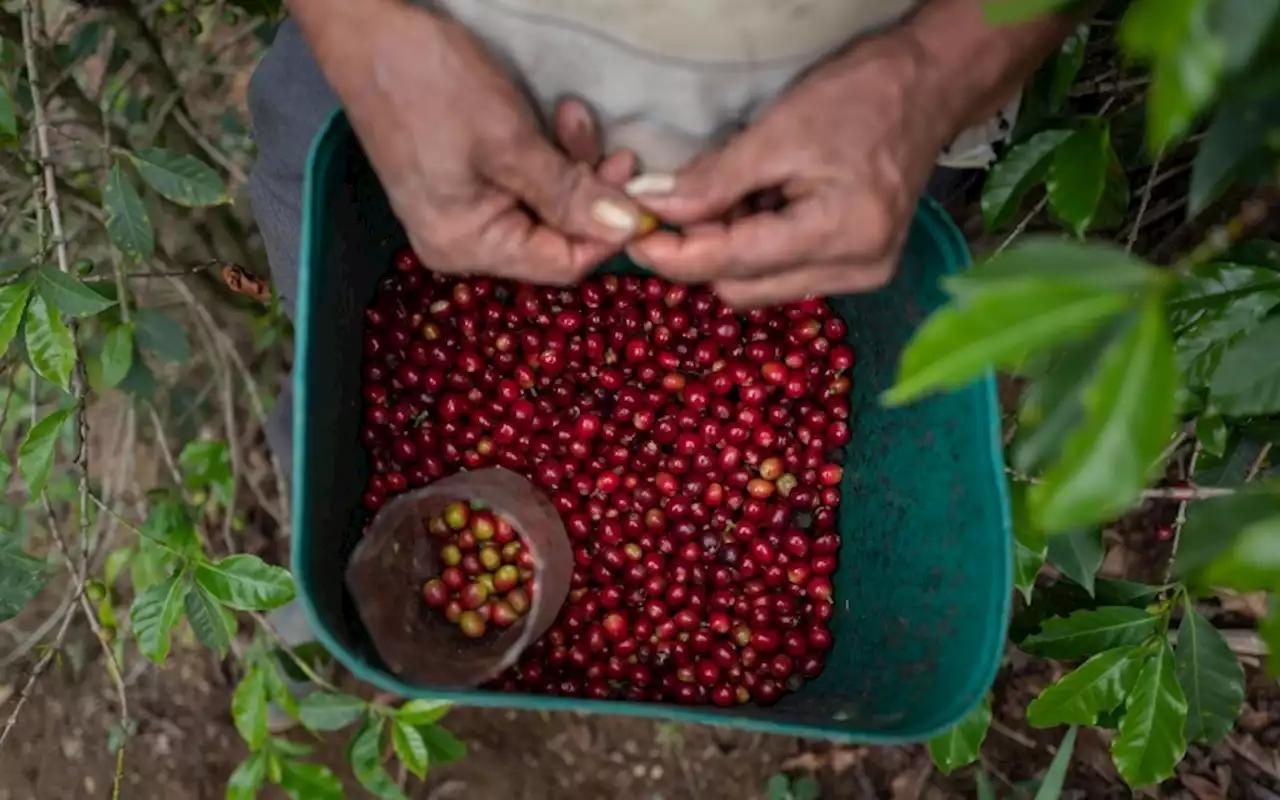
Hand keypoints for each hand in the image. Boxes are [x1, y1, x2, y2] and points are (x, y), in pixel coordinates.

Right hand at [302, 2, 643, 281]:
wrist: (367, 32)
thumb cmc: (433, 85)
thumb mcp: (510, 139)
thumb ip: (569, 192)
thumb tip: (626, 229)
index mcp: (467, 246)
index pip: (561, 264)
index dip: (607, 233)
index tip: (639, 193)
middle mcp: (461, 244)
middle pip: (553, 238)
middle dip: (590, 193)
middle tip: (619, 150)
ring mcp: (458, 215)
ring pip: (543, 208)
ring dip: (571, 167)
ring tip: (575, 116)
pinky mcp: (461, 185)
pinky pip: (520, 187)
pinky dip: (545, 158)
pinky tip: (556, 120)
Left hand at [628, 37, 952, 307]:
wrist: (929, 88)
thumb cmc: (861, 98)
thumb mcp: (778, 132)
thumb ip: (713, 181)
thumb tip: (654, 209)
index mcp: (842, 234)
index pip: (734, 263)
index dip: (675, 254)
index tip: (634, 235)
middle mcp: (857, 269)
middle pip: (742, 287)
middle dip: (702, 251)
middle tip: (681, 203)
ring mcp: (862, 274)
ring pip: (759, 286)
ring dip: (730, 249)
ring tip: (737, 194)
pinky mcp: (860, 268)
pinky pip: (784, 274)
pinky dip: (758, 248)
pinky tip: (764, 206)